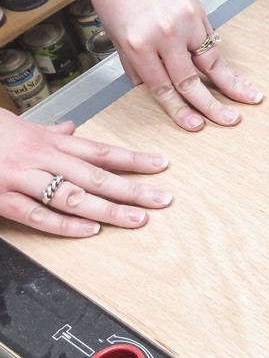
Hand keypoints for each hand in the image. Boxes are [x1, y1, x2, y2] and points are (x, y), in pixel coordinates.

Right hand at [0, 109, 171, 236]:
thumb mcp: (18, 125)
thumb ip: (48, 132)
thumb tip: (72, 129)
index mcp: (47, 143)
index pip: (100, 151)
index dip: (133, 159)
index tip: (162, 165)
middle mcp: (40, 159)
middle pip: (95, 175)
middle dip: (132, 189)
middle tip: (162, 200)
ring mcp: (20, 179)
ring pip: (72, 196)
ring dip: (107, 210)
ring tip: (136, 220)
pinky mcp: (0, 199)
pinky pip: (36, 215)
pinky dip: (64, 225)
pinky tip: (91, 231)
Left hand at [89, 0, 262, 130]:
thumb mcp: (117, 35)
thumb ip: (136, 65)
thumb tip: (151, 88)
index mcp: (139, 45)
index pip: (163, 88)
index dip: (180, 111)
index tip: (195, 125)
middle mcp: (164, 35)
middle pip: (191, 81)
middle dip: (212, 106)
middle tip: (229, 120)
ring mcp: (185, 22)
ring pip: (211, 62)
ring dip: (233, 84)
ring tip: (250, 98)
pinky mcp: (198, 12)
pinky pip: (212, 42)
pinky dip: (224, 61)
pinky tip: (236, 75)